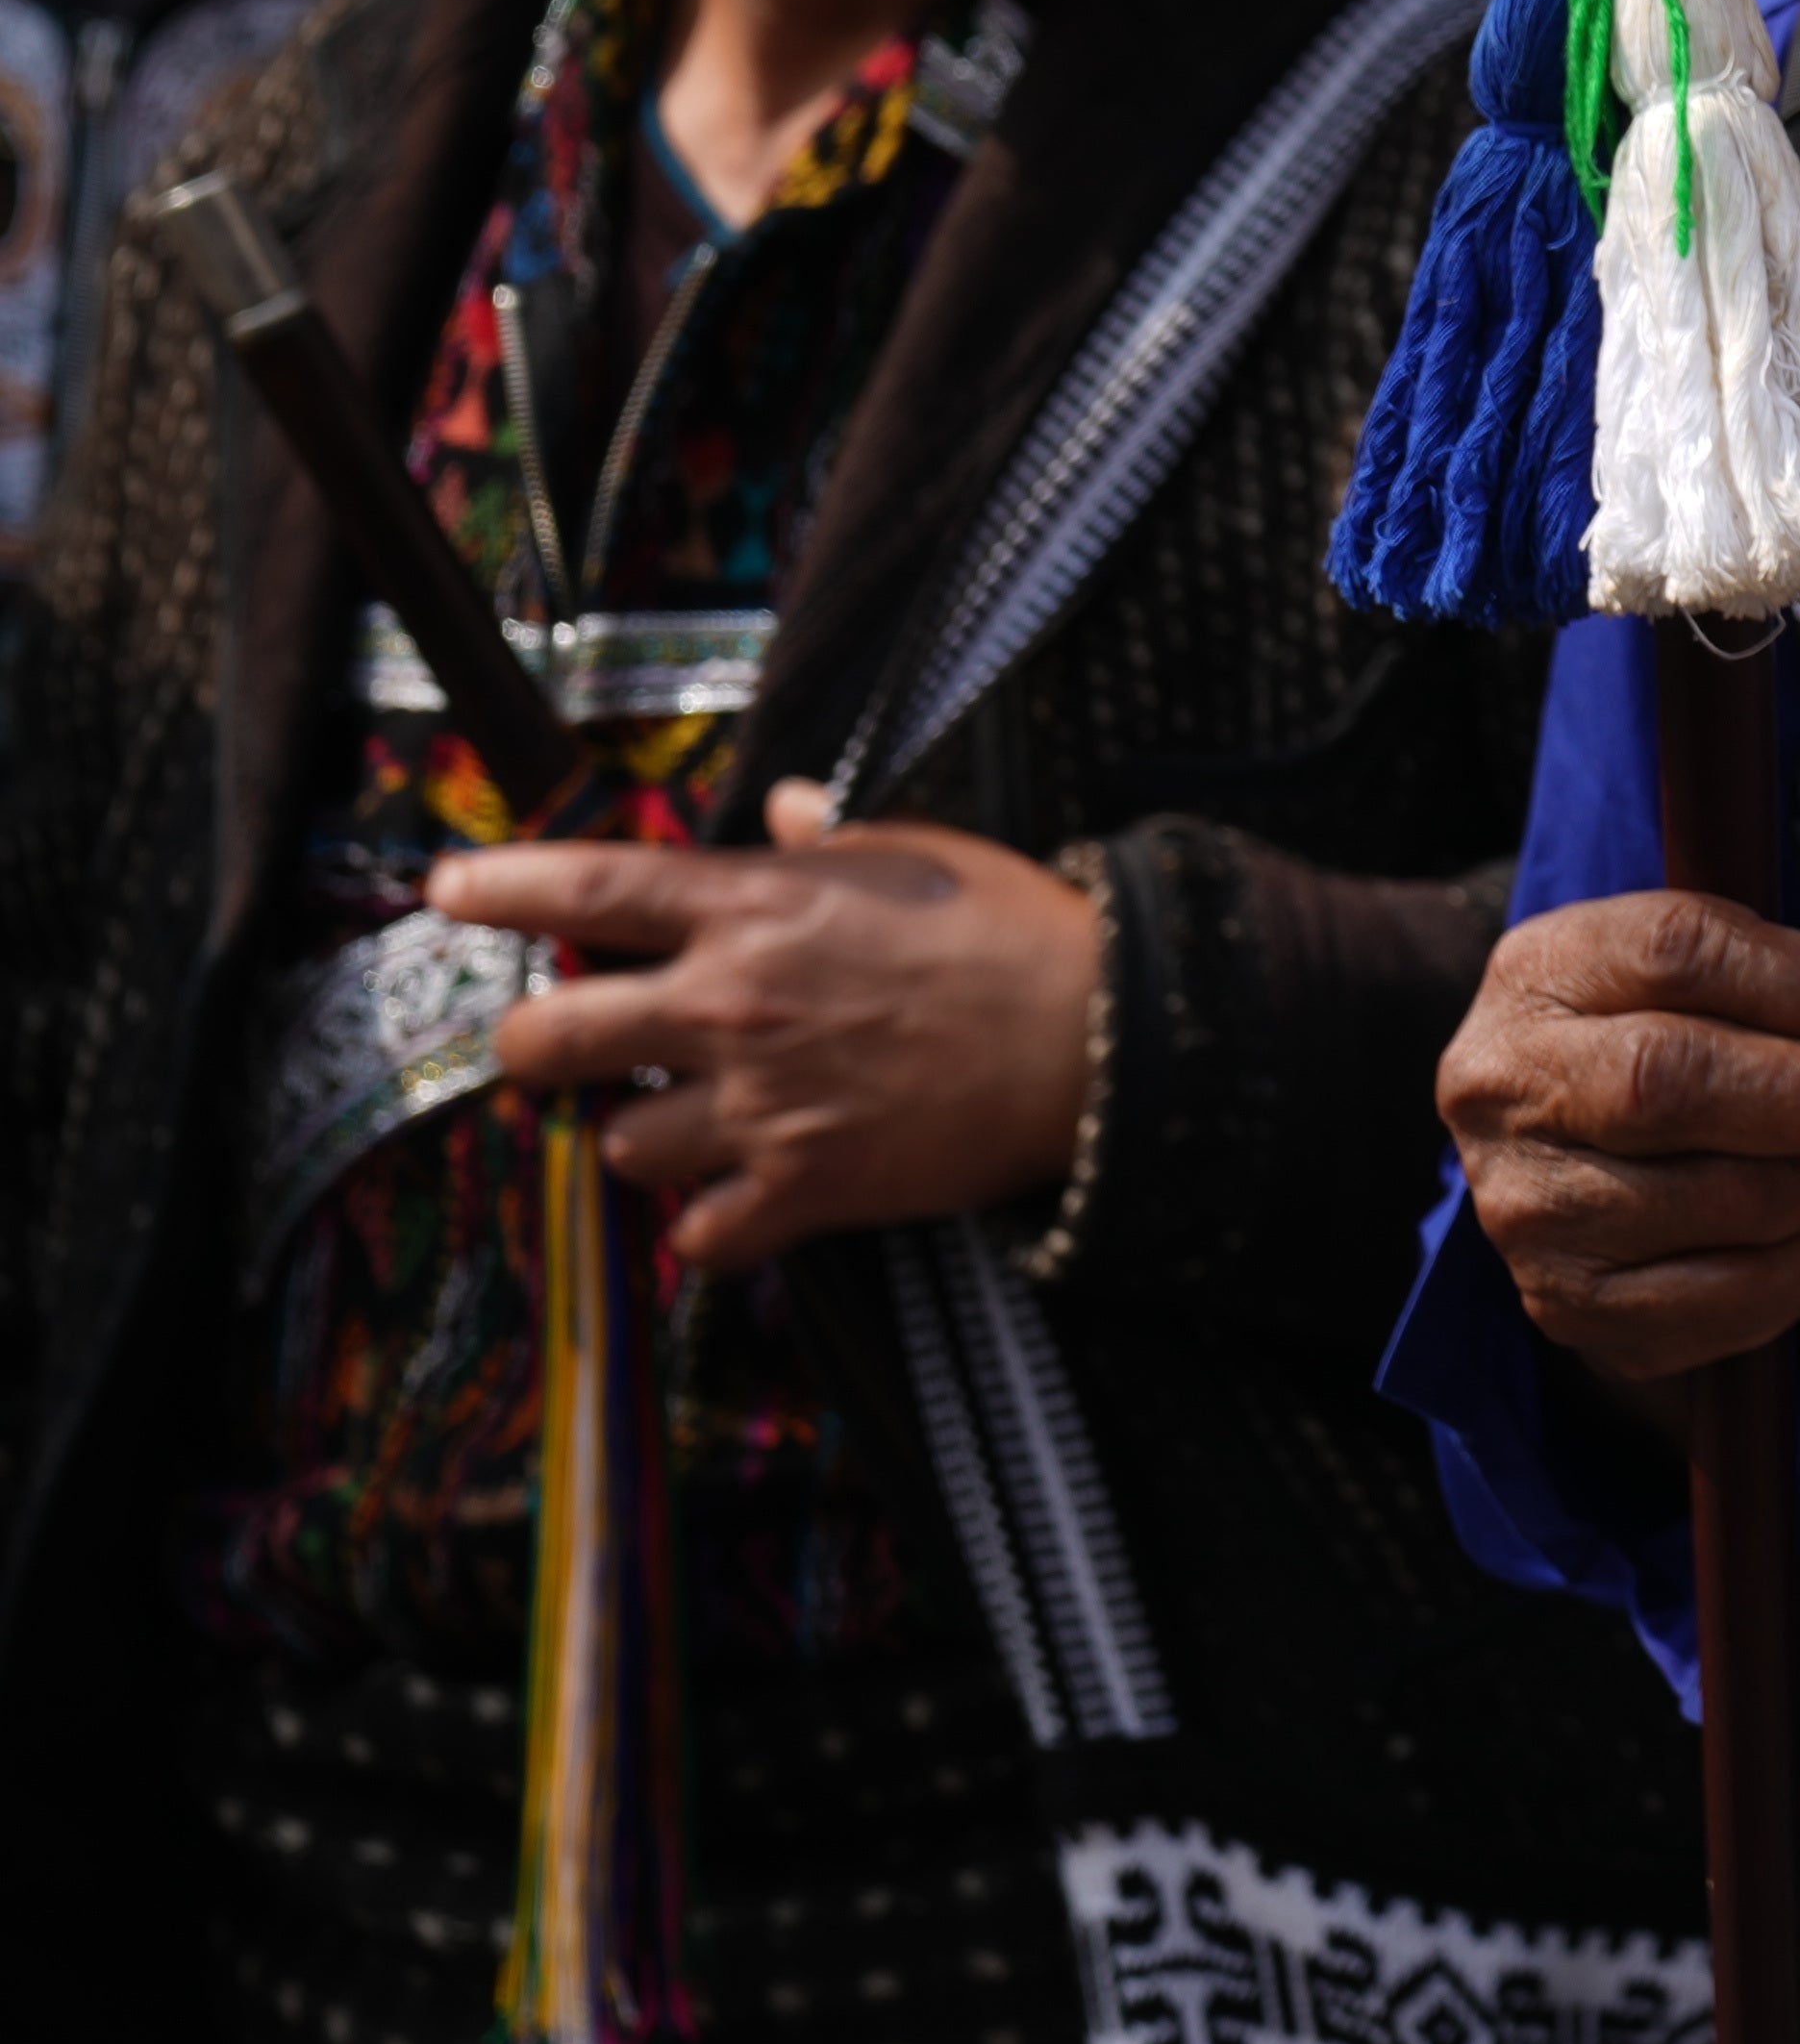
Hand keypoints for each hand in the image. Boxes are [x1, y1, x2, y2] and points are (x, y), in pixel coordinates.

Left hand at [430, 787, 1100, 1265]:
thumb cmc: (1015, 932)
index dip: (497, 888)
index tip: (449, 891)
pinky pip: (702, 1234)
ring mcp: (762, 1103)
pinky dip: (713, 1226)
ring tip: (690, 1127)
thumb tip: (787, 809)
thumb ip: (826, 839)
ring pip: (620, 1143)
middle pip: (546, 1040)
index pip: (584, 887)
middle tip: (558, 1051)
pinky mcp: (808, 1186)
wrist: (1107, 1040)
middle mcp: (732, 1004)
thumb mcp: (915, 853)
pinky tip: (741, 1204)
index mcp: (753, 905)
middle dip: (532, 1049)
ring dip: (645, 1137)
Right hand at [1437, 891, 1799, 1388]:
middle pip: (1672, 1082)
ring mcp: (1527, 1205)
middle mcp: (1506, 1089)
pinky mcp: (1566, 1301)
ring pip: (1708, 1199)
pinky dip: (1799, 1269)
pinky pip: (1715, 1299)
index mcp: (1542, 976)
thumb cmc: (1641, 1045)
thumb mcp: (1676, 975)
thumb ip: (1769, 976)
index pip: (1674, 953)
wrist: (1552, 1154)